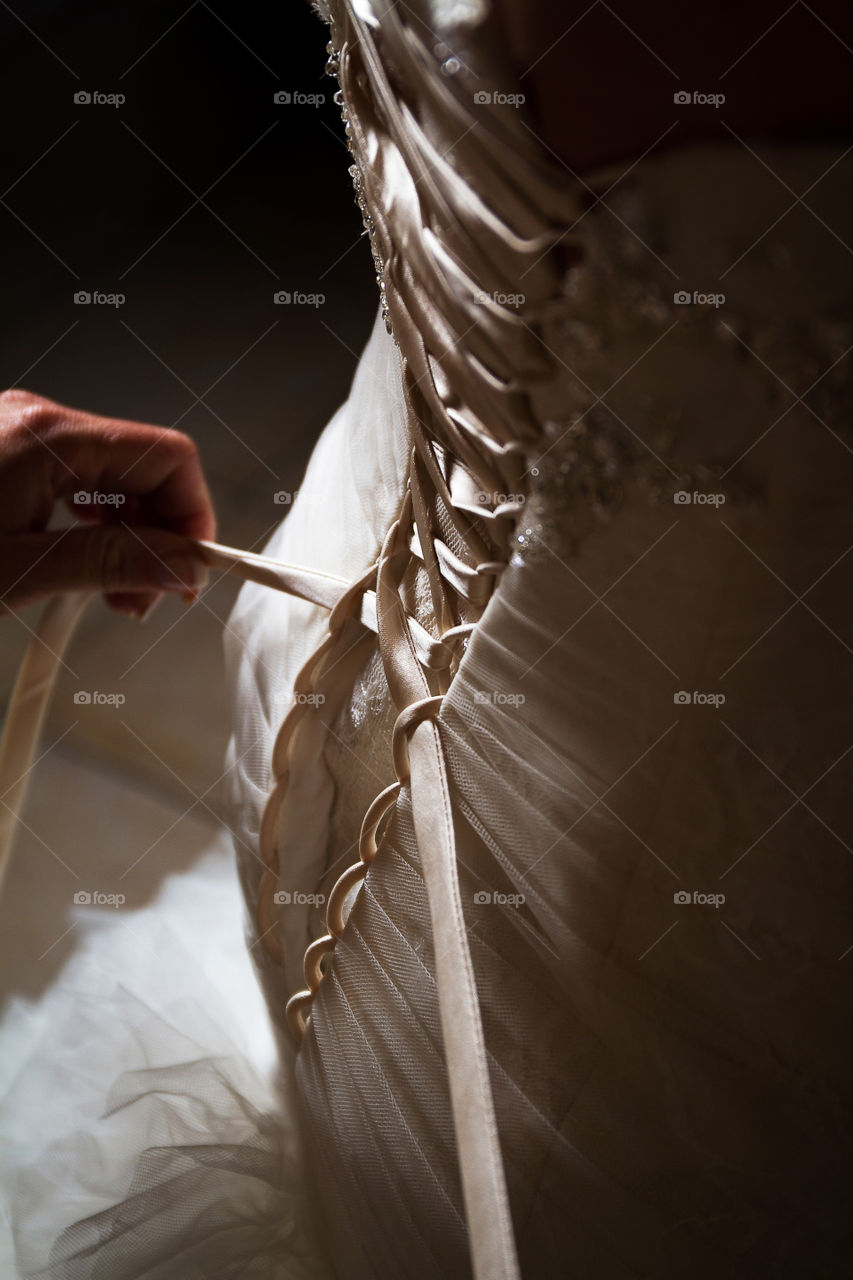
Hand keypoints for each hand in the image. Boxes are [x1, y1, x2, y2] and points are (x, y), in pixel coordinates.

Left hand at [0, 388, 214, 617]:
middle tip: (144, 600)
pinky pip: (81, 482)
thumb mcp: (19, 571)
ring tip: (114, 594)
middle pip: (146, 470)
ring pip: (116, 479)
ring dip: (130, 537)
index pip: (169, 458)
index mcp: (51, 438)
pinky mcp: (15, 453)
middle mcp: (44, 422)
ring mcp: (29, 434)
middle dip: (160, 537)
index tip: (192, 571)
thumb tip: (185, 566)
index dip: (194, 517)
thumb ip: (107, 563)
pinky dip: (97, 526)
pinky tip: (87, 563)